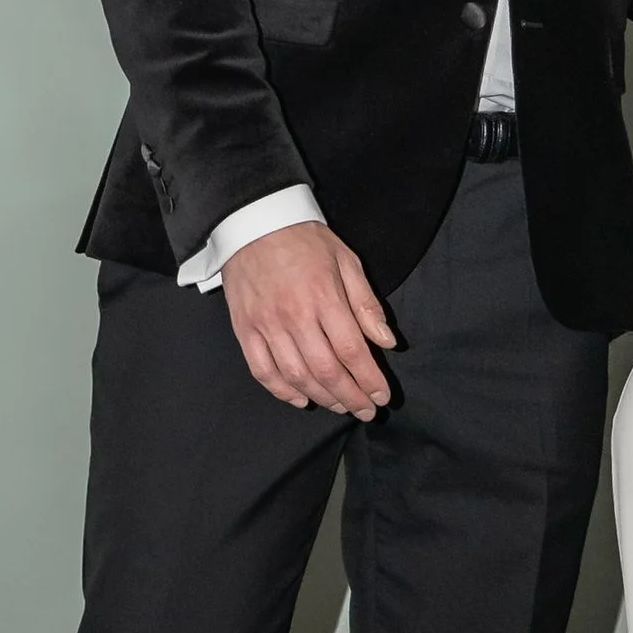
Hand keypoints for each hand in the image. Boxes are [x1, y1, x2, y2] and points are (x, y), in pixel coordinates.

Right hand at [222, 222, 396, 416]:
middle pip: (327, 370)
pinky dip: (282, 391)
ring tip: (341, 406)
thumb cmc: (305, 240)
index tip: (382, 396)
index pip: (352, 350)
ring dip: (323, 398)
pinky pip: (262, 371)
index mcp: (324, 297)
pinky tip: (301, 399)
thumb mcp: (346, 261)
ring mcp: (266, 325)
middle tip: (366, 410)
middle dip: (351, 397)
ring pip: (297, 376)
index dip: (369, 379)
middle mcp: (295, 316)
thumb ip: (366, 304)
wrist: (254, 222)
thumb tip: (387, 342)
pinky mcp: (245, 329)